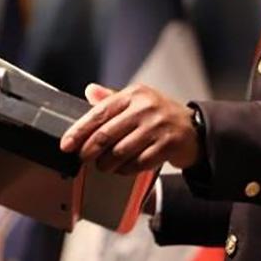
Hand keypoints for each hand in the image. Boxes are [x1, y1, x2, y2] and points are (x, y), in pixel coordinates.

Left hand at [60, 83, 199, 174]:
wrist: (194, 129)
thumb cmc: (160, 115)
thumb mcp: (138, 100)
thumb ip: (113, 98)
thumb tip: (89, 90)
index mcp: (135, 94)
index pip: (100, 112)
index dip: (79, 130)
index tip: (66, 144)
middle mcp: (146, 107)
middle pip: (106, 135)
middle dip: (89, 151)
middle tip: (83, 159)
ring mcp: (158, 126)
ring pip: (120, 152)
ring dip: (107, 164)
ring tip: (104, 166)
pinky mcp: (167, 145)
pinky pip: (137, 163)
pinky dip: (125, 170)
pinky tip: (123, 169)